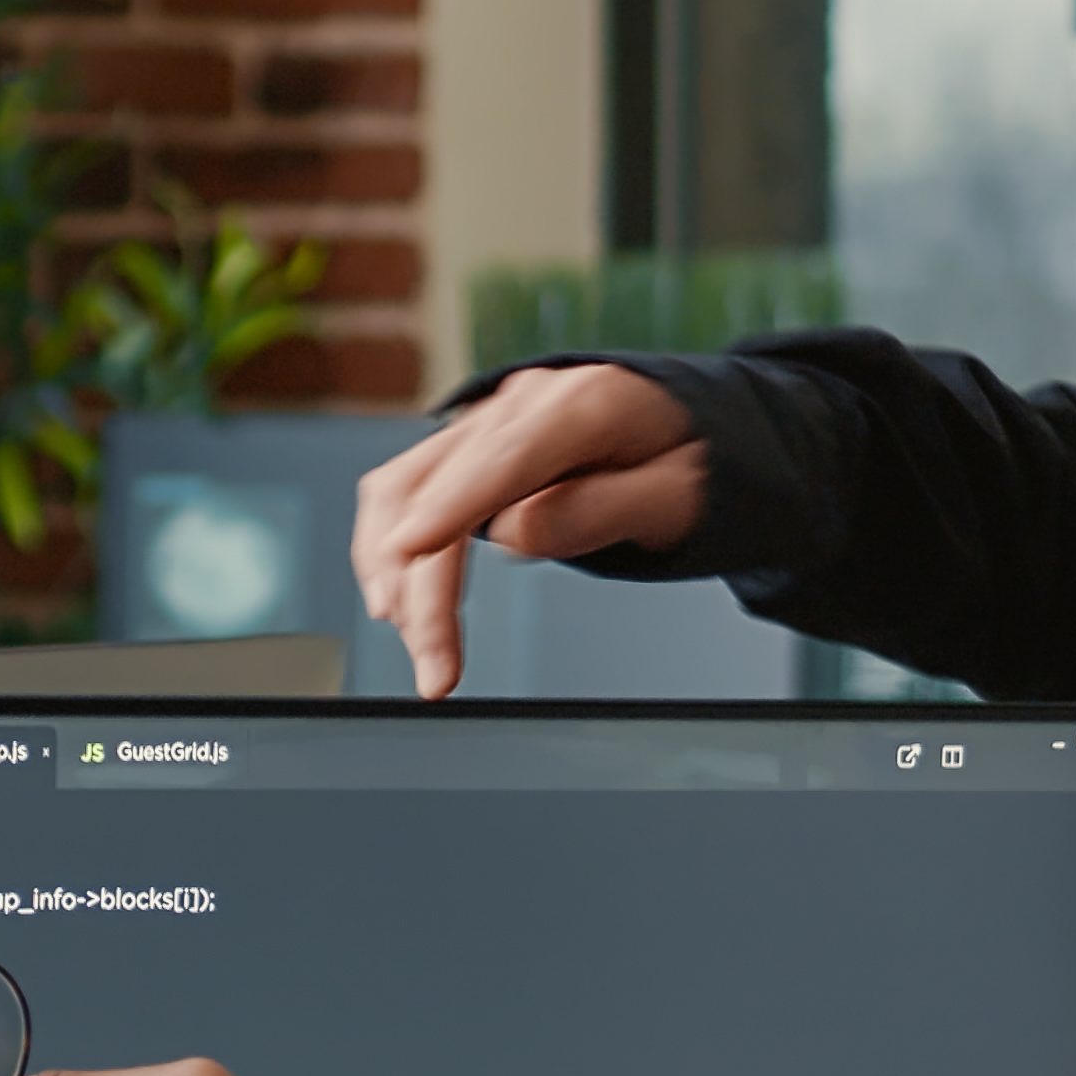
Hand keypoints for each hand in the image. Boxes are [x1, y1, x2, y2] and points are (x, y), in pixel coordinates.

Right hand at [347, 365, 713, 698]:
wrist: (684, 430)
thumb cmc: (687, 463)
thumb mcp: (678, 495)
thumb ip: (605, 509)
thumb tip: (515, 534)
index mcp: (584, 405)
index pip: (505, 456)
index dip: (453, 504)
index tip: (411, 550)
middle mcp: (521, 403)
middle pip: (444, 487)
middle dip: (426, 586)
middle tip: (437, 672)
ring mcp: (488, 421)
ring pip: (405, 486)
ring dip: (394, 569)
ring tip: (418, 646)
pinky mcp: (466, 448)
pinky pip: (406, 488)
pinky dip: (388, 544)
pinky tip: (395, 598)